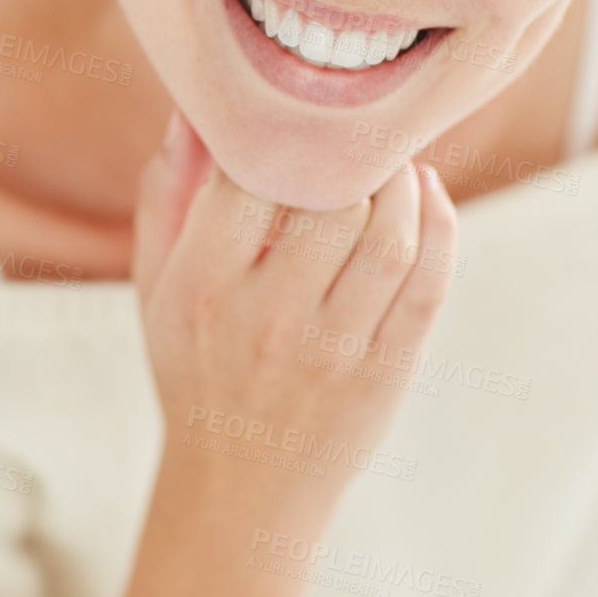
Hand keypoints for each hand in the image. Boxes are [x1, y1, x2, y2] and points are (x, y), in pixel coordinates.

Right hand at [133, 110, 457, 511]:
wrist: (239, 485)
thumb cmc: (194, 367)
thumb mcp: (156, 286)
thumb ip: (167, 195)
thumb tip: (194, 111)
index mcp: (201, 287)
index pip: (249, 178)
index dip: (278, 135)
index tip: (291, 122)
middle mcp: (266, 318)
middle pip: (331, 200)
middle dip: (353, 155)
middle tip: (358, 134)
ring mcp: (332, 350)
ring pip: (391, 236)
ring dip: (404, 182)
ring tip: (394, 163)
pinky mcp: (384, 373)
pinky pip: (430, 283)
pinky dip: (441, 225)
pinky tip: (427, 197)